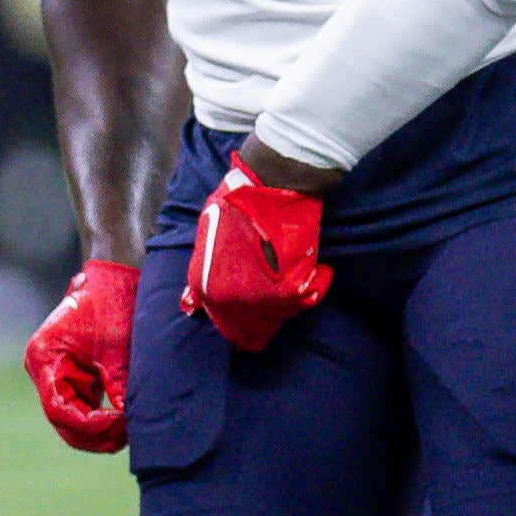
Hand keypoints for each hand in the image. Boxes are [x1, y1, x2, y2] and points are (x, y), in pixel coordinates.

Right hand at [25, 258, 135, 451]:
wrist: (114, 275)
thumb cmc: (112, 302)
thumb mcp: (118, 349)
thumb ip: (119, 387)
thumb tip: (129, 422)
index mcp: (44, 358)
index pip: (60, 410)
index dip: (90, 426)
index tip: (120, 426)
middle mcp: (44, 369)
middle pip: (63, 421)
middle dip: (95, 434)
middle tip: (127, 435)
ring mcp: (56, 373)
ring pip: (73, 419)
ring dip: (99, 429)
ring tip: (129, 429)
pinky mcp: (72, 375)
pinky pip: (82, 407)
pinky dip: (101, 417)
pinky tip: (123, 421)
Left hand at [182, 159, 330, 352]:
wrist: (268, 183)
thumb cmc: (239, 200)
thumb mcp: (207, 235)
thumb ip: (206, 271)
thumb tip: (197, 302)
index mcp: (205, 288)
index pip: (230, 327)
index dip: (248, 318)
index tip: (263, 305)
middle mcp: (227, 300)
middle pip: (256, 332)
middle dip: (271, 315)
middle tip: (284, 291)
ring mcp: (256, 298)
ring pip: (283, 316)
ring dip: (292, 298)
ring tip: (294, 267)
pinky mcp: (286, 290)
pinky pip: (309, 299)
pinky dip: (318, 282)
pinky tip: (317, 264)